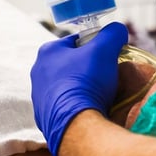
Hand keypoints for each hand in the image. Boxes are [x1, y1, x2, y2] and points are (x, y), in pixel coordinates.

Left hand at [30, 22, 128, 155]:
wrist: (76, 124)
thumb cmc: (87, 81)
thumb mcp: (105, 49)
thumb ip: (112, 34)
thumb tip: (118, 31)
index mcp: (48, 52)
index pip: (76, 41)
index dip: (95, 46)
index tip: (107, 56)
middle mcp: (38, 73)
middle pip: (70, 64)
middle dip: (87, 68)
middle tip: (105, 76)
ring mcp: (39, 97)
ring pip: (66, 86)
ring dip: (80, 88)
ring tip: (98, 95)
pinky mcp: (44, 118)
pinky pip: (64, 106)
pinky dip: (75, 106)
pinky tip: (88, 110)